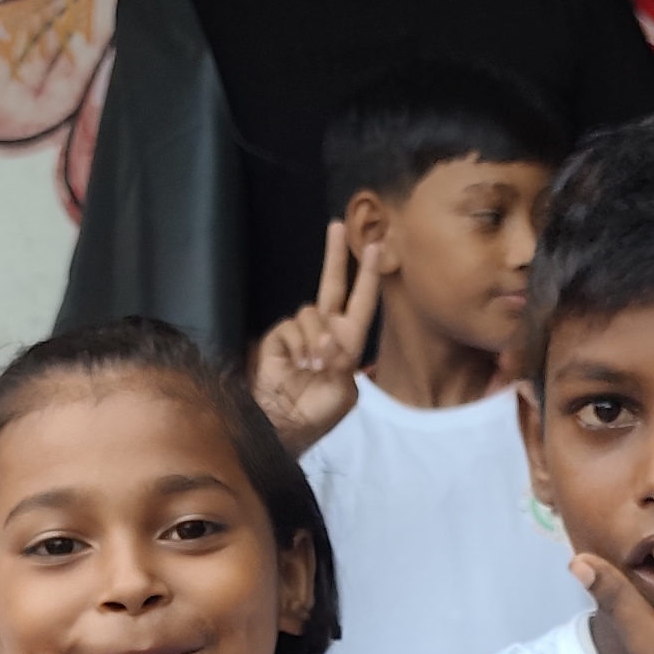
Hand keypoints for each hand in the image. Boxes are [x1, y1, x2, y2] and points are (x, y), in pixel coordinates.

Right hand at [251, 222, 381, 454]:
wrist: (285, 427)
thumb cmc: (318, 414)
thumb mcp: (344, 391)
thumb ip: (342, 360)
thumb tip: (326, 340)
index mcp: (348, 342)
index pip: (360, 301)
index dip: (366, 274)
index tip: (373, 245)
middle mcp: (325, 331)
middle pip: (331, 285)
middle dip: (334, 256)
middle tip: (336, 227)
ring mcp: (301, 332)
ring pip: (313, 313)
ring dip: (317, 340)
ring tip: (313, 367)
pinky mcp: (279, 337)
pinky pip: (292, 327)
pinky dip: (298, 347)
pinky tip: (296, 366)